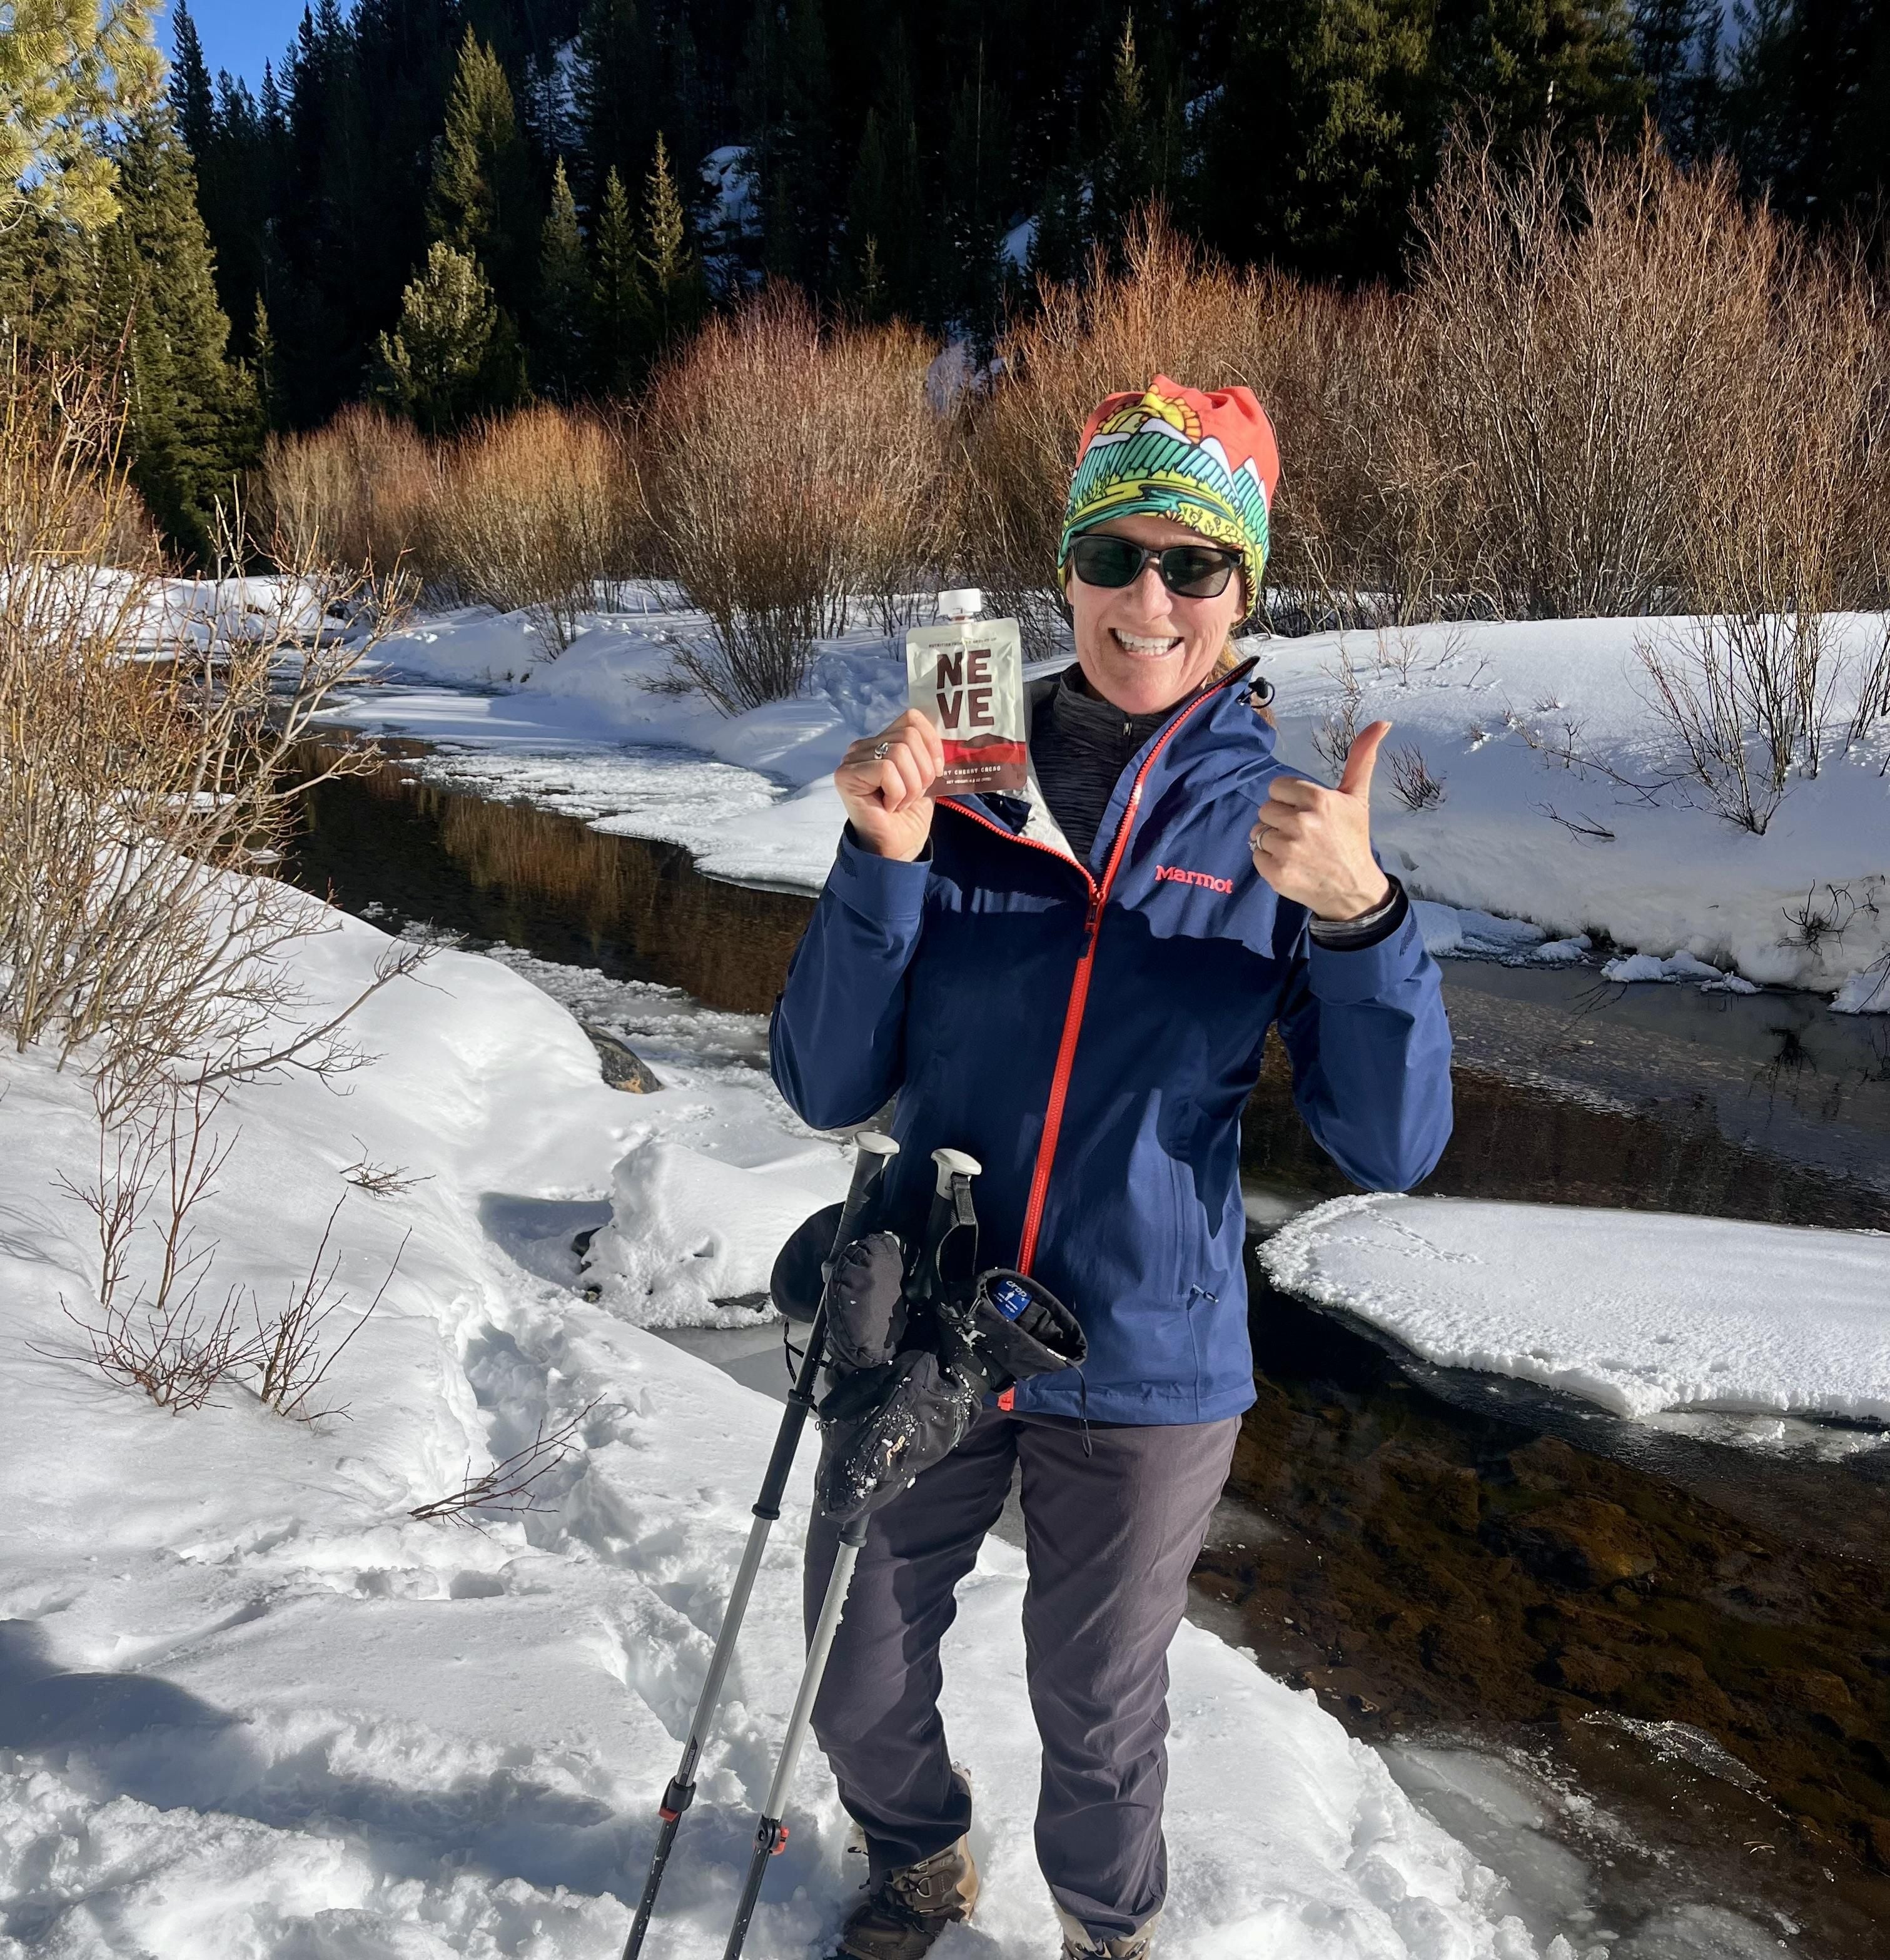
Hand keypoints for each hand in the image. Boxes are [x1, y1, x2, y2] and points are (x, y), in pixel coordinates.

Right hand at [836, 710, 944, 860]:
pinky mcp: (846, 775)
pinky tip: (890, 806)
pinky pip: (886, 769)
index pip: (912, 718)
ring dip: (911, 785)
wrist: (897, 848)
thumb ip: (929, 752)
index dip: (932, 742)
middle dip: (923, 770)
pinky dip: (898, 792)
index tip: (936, 771)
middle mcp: (864, 746)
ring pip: (899, 752)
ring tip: (902, 802)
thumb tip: (947, 732)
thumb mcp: (927, 777)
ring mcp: (852, 759)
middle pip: (908, 735)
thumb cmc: (910, 815)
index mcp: (883, 741)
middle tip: (915, 794)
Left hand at [1250, 721, 1394, 920]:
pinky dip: (1268, 862)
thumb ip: (1361, 758)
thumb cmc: (1352, 840)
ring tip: (1296, 850)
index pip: (1277, 787)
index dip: (1288, 800)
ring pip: (1258, 832)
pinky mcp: (1277, 873)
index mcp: (1319, 800)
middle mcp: (1302, 822)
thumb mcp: (1358, 798)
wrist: (1353, 889)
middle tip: (1302, 834)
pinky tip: (1290, 865)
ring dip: (1272, 841)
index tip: (1306, 813)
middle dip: (1280, 820)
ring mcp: (1289, 849)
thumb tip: (1382, 721)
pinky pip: (1255, 856)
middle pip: (1265, 809)